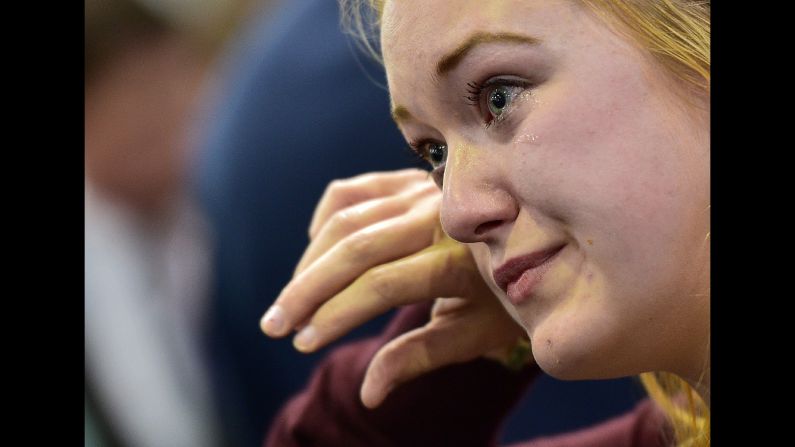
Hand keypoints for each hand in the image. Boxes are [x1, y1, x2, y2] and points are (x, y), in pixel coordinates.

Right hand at [260, 169, 527, 407]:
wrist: (538, 237)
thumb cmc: (508, 297)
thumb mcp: (473, 335)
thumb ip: (419, 358)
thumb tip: (370, 395)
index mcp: (459, 259)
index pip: (381, 285)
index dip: (337, 315)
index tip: (303, 343)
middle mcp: (437, 216)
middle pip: (354, 249)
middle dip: (306, 290)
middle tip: (274, 326)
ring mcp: (419, 190)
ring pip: (345, 220)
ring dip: (308, 262)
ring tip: (289, 301)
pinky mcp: (406, 178)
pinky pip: (349, 193)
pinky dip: (323, 222)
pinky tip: (315, 255)